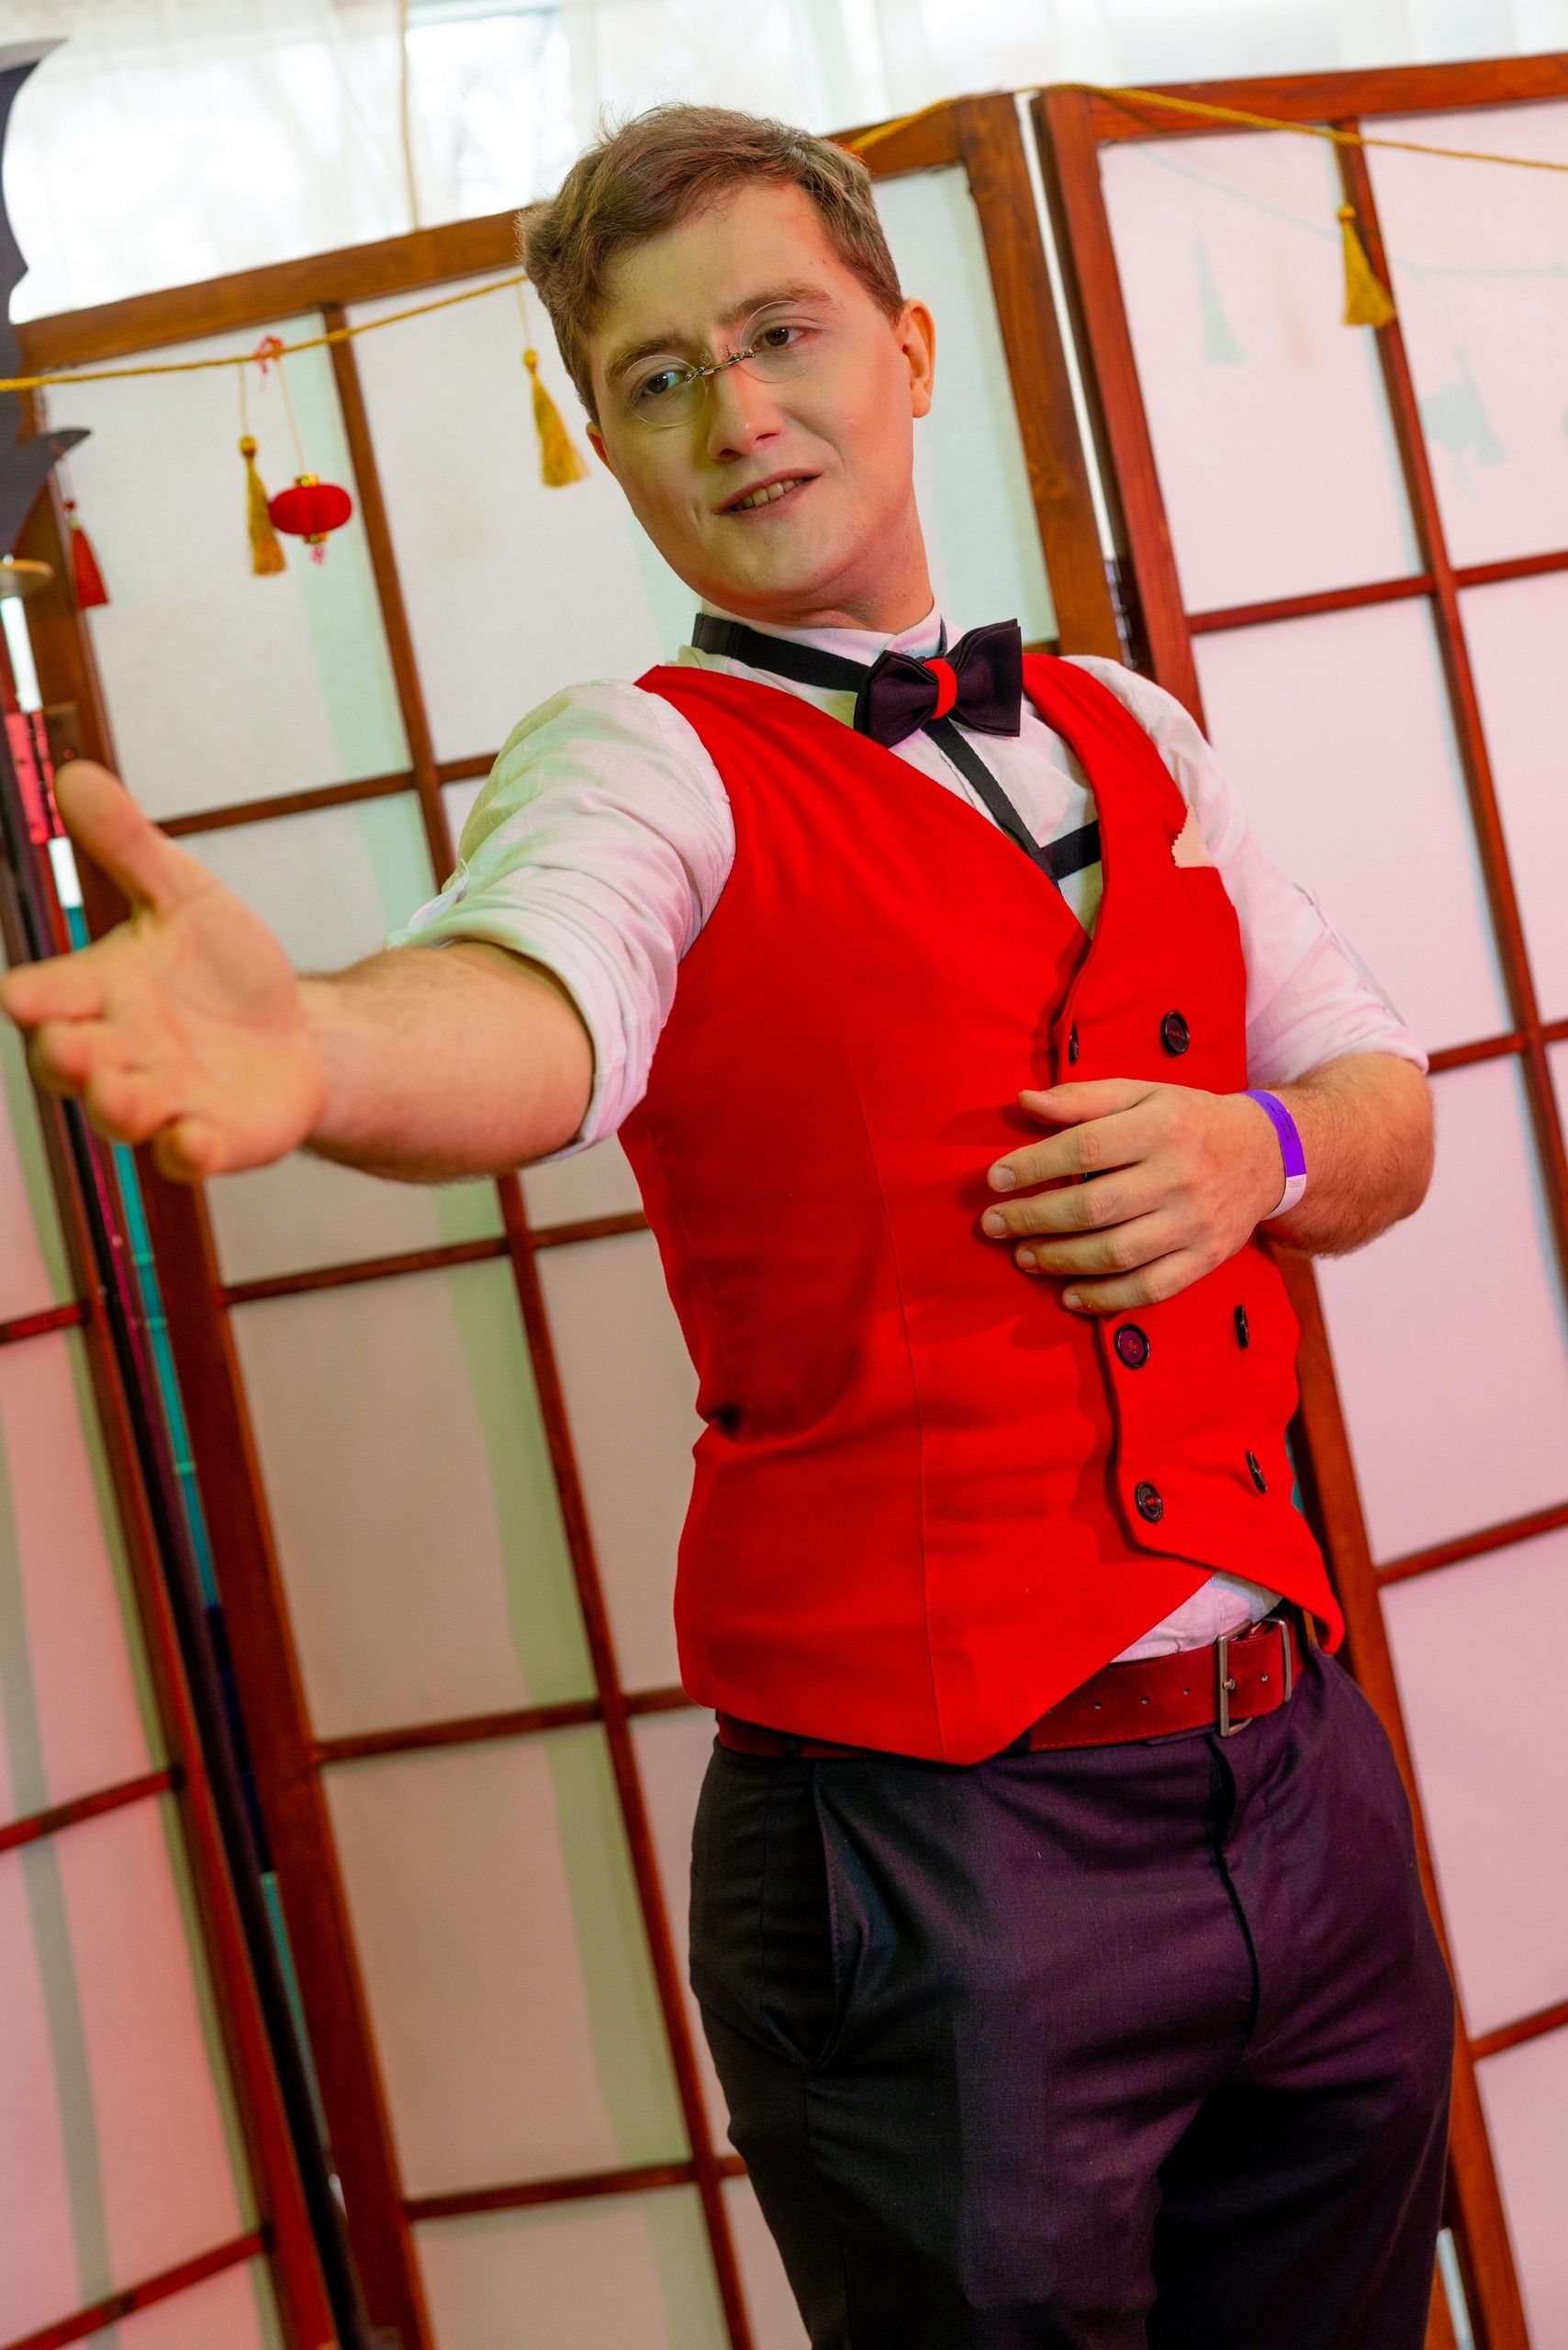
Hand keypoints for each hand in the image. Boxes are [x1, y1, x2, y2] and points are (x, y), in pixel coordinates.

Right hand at [0, 762, 325, 1181]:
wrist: (295, 1030)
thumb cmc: (221, 968)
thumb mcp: (184, 896)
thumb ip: (130, 846)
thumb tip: (75, 775)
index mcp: (97, 993)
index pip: (43, 999)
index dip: (33, 999)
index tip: (22, 997)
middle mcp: (117, 1053)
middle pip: (68, 1063)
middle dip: (68, 1057)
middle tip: (75, 1046)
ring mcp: (161, 1102)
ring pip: (121, 1114)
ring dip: (118, 1106)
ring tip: (125, 1095)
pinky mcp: (212, 1140)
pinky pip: (188, 1156)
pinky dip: (188, 1153)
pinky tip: (194, 1142)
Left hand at [980, 1079, 1281, 1313]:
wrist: (1266, 1154)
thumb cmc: (1187, 1119)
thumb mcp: (1141, 1093)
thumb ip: (1082, 1099)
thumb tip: (1023, 1101)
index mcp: (1161, 1126)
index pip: (1085, 1148)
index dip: (1034, 1166)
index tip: (994, 1180)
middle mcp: (1180, 1175)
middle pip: (1094, 1207)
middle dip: (1034, 1219)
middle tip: (994, 1225)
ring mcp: (1196, 1222)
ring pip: (1117, 1253)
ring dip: (1060, 1260)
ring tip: (1024, 1256)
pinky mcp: (1206, 1259)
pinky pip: (1150, 1288)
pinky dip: (1105, 1298)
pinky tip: (1069, 1296)